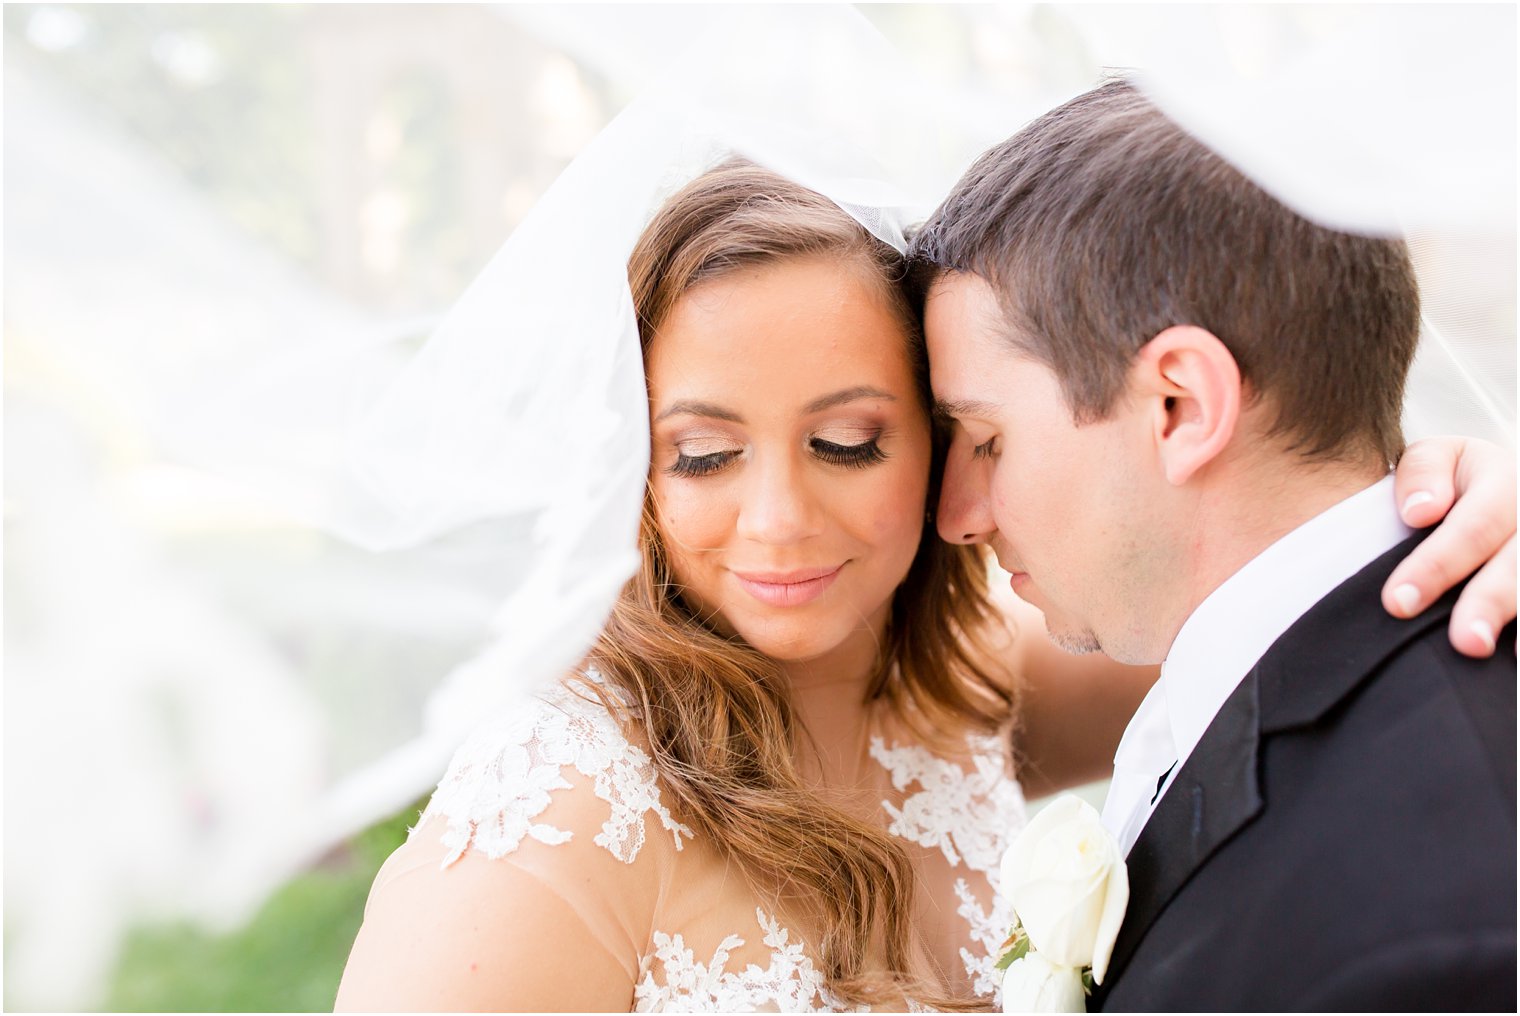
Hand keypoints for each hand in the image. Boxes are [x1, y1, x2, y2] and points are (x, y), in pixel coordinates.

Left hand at [1384, 436, 1515, 656]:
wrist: (1475, 490)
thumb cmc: (1446, 481)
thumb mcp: (1431, 461)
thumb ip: (1422, 474)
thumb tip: (1421, 512)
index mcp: (1502, 478)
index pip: (1475, 525)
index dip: (1438, 564)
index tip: (1398, 602)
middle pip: (1518, 561)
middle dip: (1489, 601)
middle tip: (1464, 642)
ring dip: (1511, 614)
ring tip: (1486, 651)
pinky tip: (1513, 655)